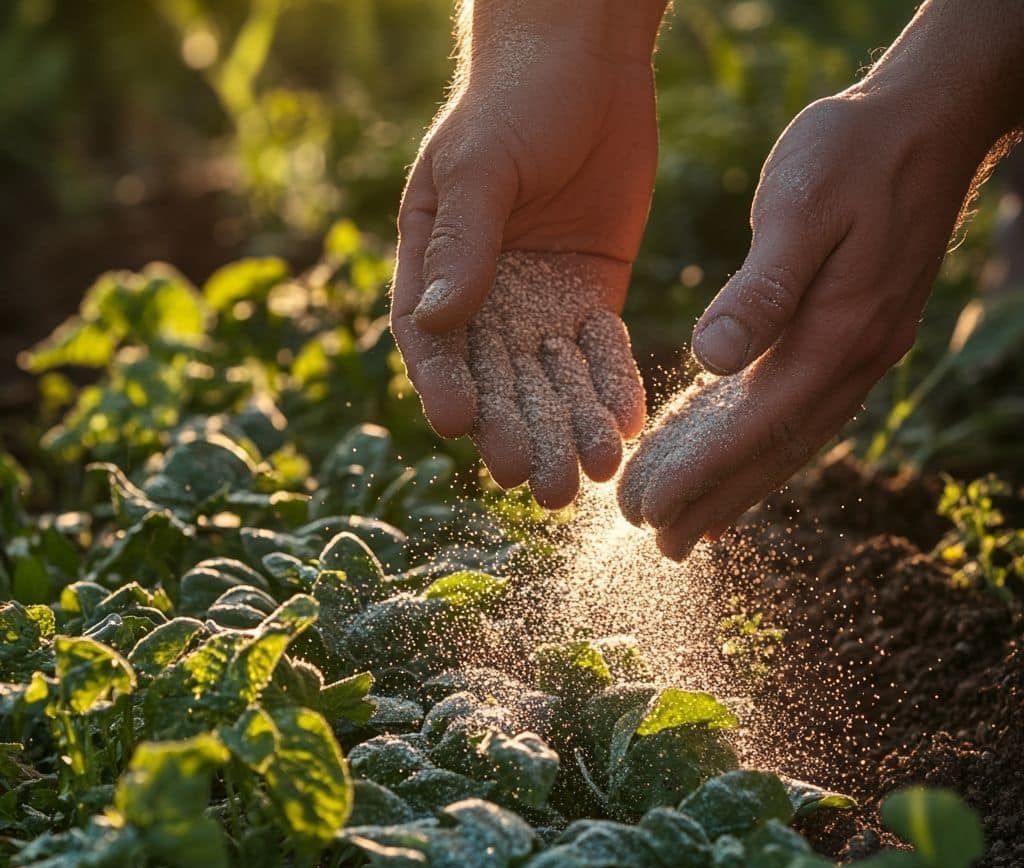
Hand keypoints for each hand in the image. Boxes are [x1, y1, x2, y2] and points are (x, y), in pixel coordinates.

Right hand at [391, 34, 655, 506]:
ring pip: (550, 381)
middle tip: (533, 484)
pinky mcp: (591, 299)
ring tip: (588, 475)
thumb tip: (436, 318)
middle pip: (495, 379)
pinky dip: (611, 390)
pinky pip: (600, 355)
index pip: (432, 341)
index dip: (443, 382)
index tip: (459, 425)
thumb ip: (462, 241)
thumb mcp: (480, 166)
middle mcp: (484, 299)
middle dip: (514, 432)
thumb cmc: (514, 101)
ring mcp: (539, 304)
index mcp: (436, 269)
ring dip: (566, 428)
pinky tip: (625, 427)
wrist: (586, 65)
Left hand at [618, 87, 995, 557]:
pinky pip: (794, 412)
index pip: (752, 429)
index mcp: (836, 336)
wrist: (926, 121)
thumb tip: (712, 359)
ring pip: (785, 442)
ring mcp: (854, 355)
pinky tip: (728, 466)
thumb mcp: (802, 206)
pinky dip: (756, 448)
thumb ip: (760, 289)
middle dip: (711, 502)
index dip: (697, 476)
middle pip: (771, 453)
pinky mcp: (847, 339)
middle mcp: (850, 361)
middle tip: (656, 545)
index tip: (645, 512)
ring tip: (688, 530)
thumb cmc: (854, 152)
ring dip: (735, 489)